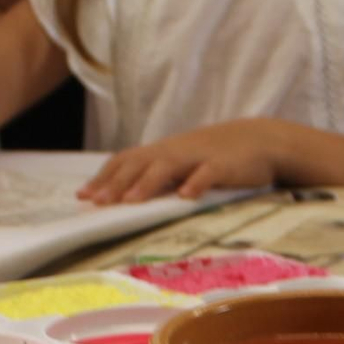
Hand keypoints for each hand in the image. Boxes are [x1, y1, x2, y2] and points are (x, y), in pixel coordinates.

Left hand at [79, 120, 280, 203]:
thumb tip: (127, 197)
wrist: (260, 140)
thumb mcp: (184, 164)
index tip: (83, 195)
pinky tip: (186, 197)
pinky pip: (207, 173)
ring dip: (147, 183)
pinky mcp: (223, 165)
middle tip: (97, 202)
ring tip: (130, 201)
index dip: (104, 177)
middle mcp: (175, 151)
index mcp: (163, 152)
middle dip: (116, 183)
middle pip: (139, 163)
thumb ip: (159, 177)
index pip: (126, 161)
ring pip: (167, 167)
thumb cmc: (217, 156)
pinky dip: (196, 183)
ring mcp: (198, 157)